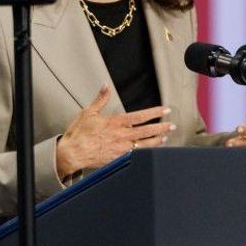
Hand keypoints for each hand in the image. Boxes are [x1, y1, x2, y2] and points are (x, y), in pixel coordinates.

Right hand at [56, 86, 173, 177]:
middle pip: (147, 131)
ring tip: (164, 138)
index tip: (165, 110)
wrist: (73, 153)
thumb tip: (105, 87)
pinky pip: (137, 156)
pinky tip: (150, 152)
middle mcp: (122, 136)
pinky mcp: (119, 159)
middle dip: (162, 127)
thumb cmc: (79, 134)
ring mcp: (122, 149)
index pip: (141, 116)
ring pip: (145, 145)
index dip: (155, 112)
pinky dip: (146, 153)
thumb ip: (100, 99)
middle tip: (172, 125)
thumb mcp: (88, 112)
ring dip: (156, 141)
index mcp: (116, 123)